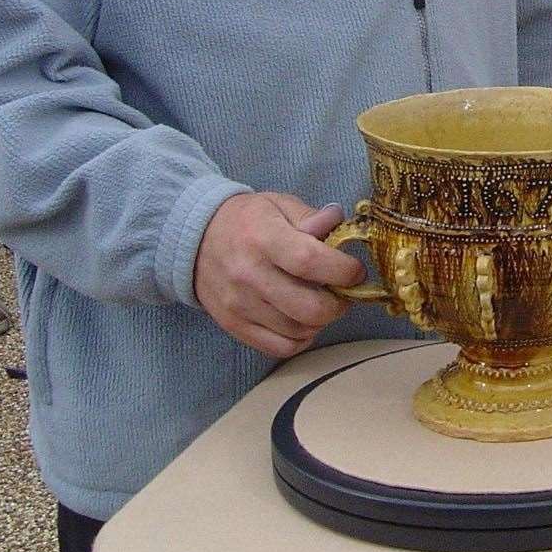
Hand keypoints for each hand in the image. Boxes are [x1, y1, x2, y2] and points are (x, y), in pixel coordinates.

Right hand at [193, 192, 364, 358]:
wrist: (195, 239)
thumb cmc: (247, 220)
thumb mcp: (279, 204)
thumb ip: (312, 217)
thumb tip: (339, 224)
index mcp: (264, 238)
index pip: (310, 261)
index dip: (343, 271)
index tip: (355, 271)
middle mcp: (250, 275)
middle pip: (309, 307)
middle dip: (339, 304)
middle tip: (343, 293)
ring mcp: (240, 305)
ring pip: (298, 331)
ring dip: (321, 321)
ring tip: (323, 303)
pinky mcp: (233, 326)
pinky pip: (279, 347)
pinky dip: (300, 339)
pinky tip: (304, 321)